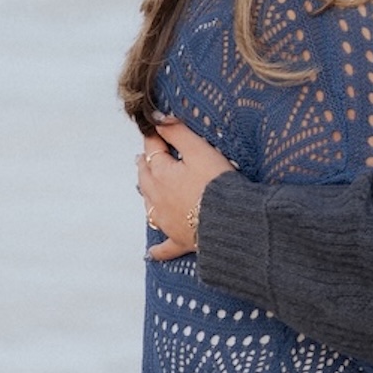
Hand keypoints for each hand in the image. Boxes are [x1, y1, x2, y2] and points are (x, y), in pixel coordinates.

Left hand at [136, 119, 235, 260]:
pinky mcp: (180, 241)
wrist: (229, 221)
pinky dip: (158, 250)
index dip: (153, 138)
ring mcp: (167, 222)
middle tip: (143, 157)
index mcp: (162, 174)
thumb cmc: (217, 184)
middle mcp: (158, 198)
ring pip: (150, 207)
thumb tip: (157, 118)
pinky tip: (151, 254)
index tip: (153, 129)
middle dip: (145, 165)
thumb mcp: (199, 150)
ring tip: (146, 187)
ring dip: (147, 195)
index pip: (153, 151)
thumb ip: (178, 132)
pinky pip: (165, 248)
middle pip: (146, 178)